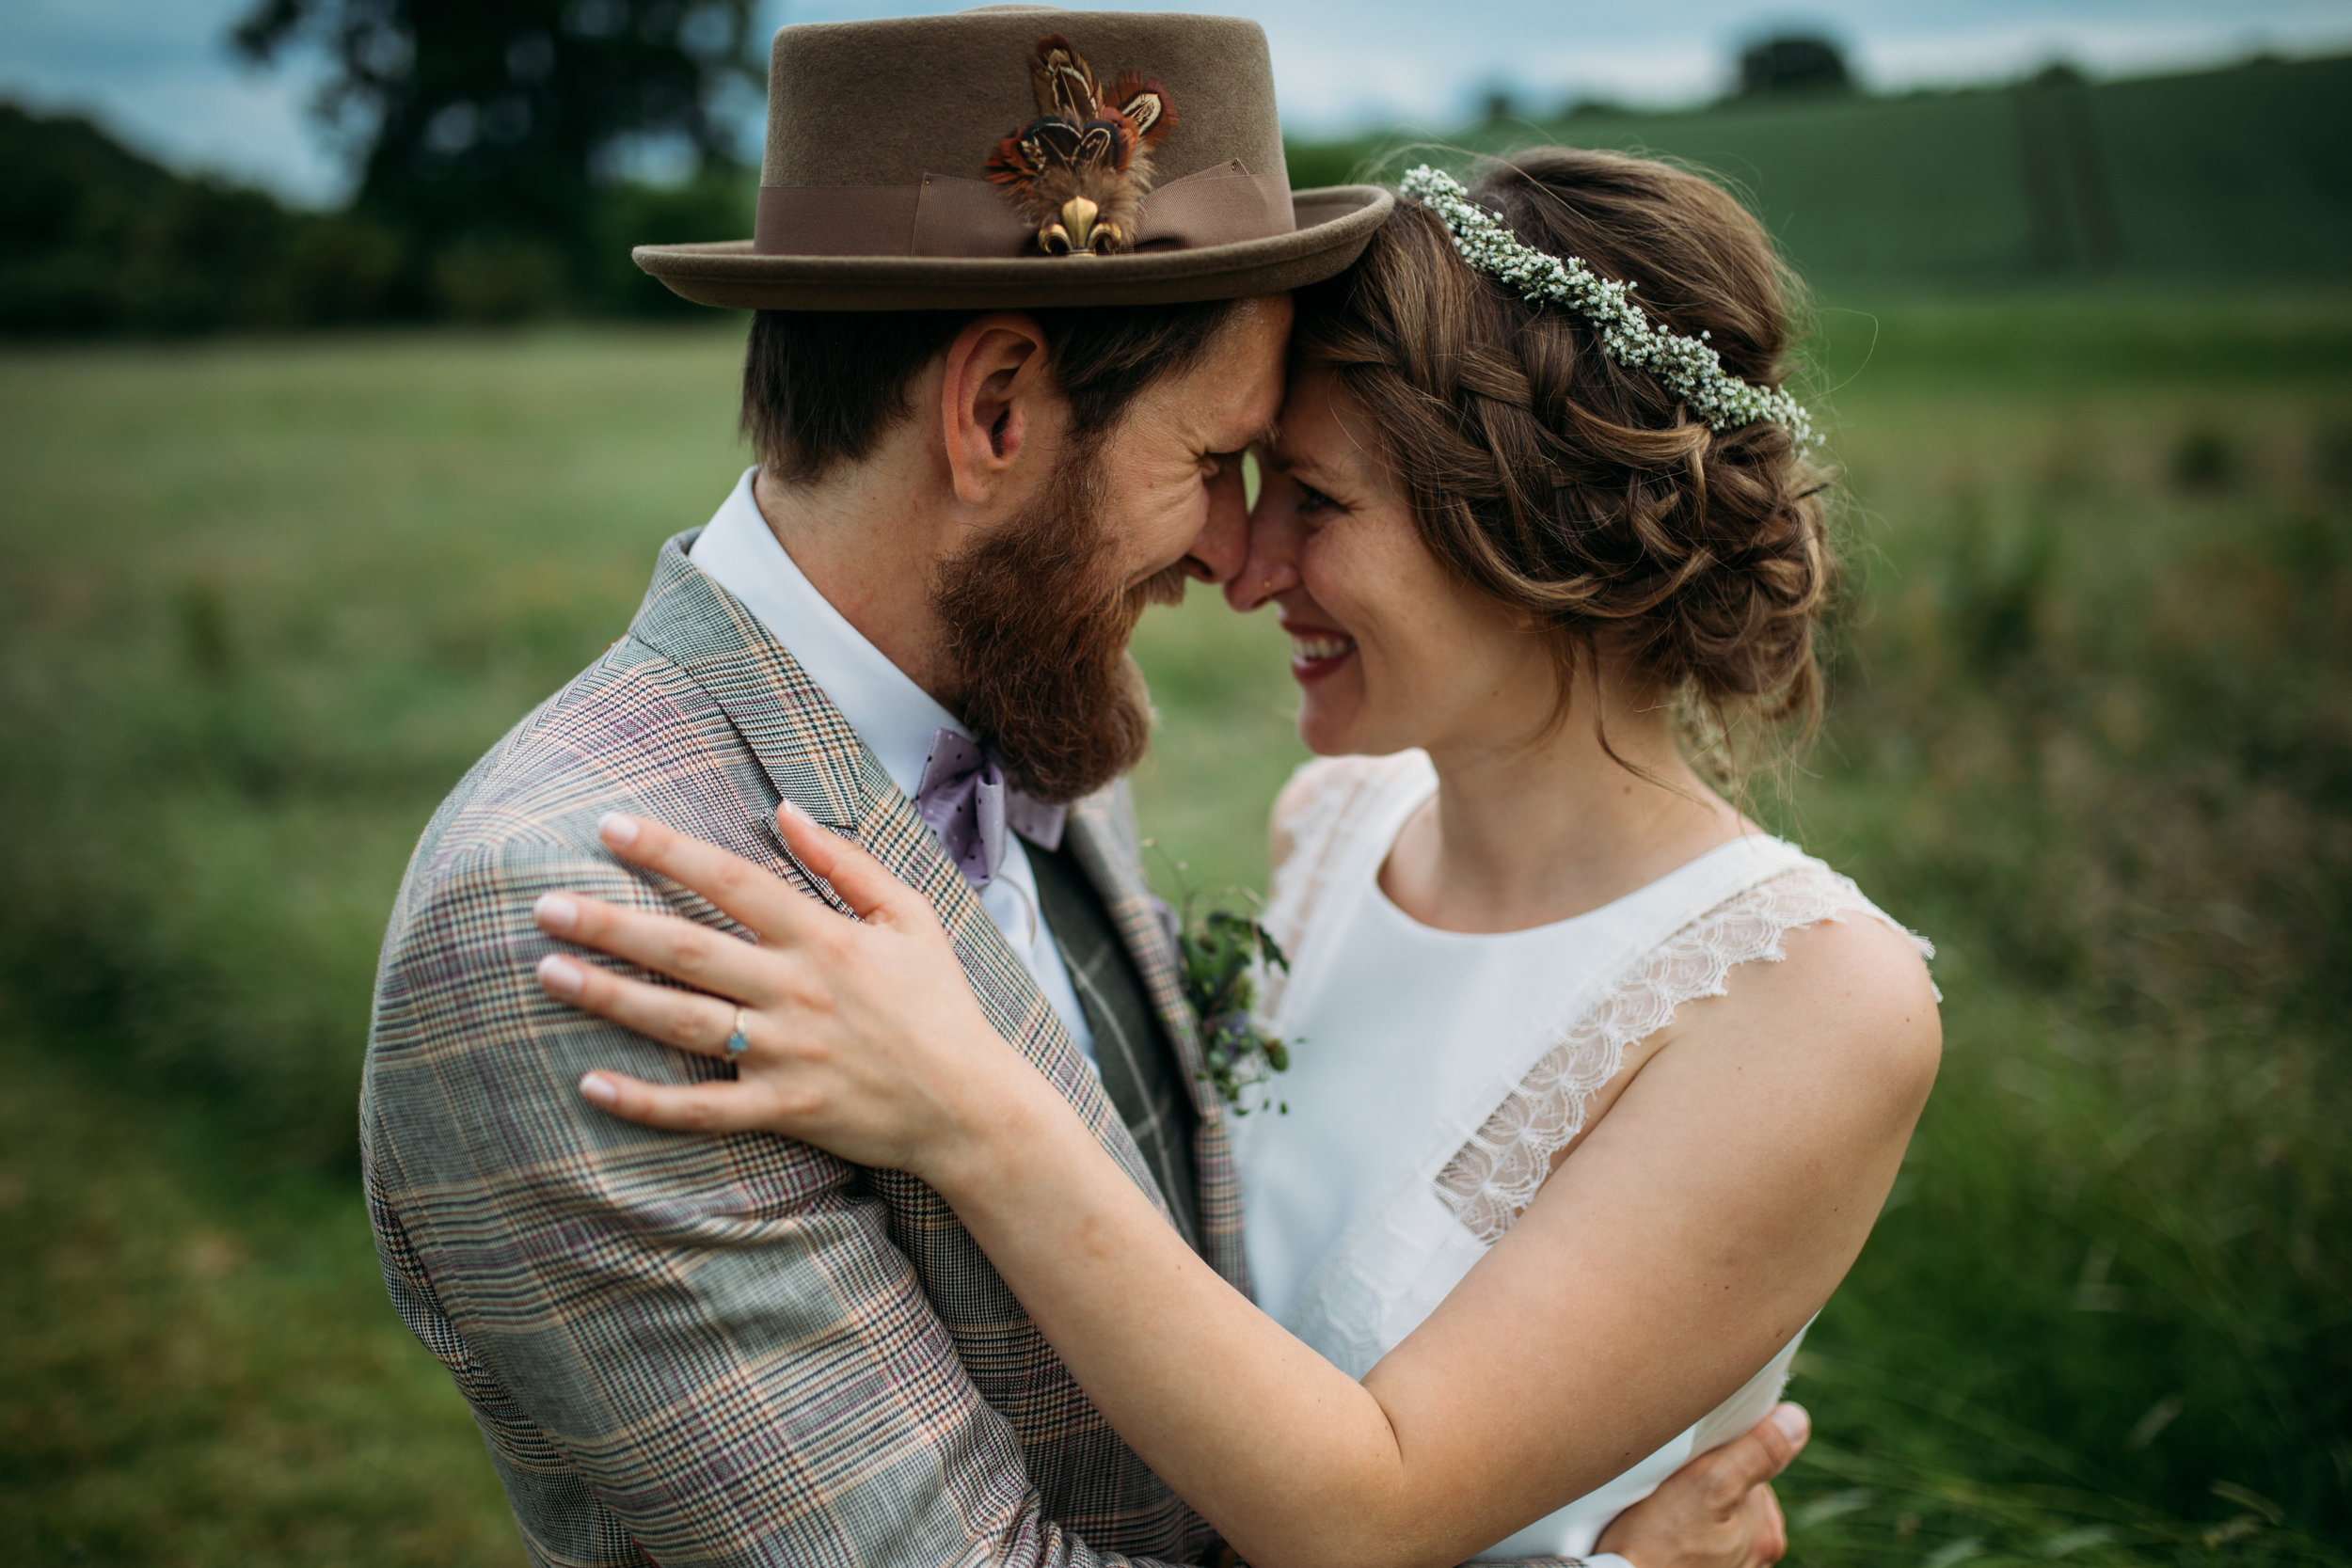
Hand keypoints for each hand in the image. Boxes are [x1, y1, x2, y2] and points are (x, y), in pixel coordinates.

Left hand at [530, 801, 1027, 1176]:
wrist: (971, 1106)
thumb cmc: (939, 1004)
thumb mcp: (910, 916)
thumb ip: (845, 862)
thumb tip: (784, 809)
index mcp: (825, 937)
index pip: (734, 881)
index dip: (670, 852)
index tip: (609, 827)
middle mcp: (798, 991)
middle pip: (689, 949)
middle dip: (612, 924)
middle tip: (543, 905)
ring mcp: (788, 1055)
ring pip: (684, 1023)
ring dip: (612, 998)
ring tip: (547, 973)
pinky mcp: (785, 1112)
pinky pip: (704, 1110)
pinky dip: (647, 1103)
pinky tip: (591, 1084)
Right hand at [1592, 1404, 1809, 1567]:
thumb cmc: (1657, 1543)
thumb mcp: (1709, 1485)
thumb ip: (1757, 1453)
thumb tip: (1797, 1420)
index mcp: (1767, 1532)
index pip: (1753, 1467)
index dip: (1720, 1452)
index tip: (1691, 1458)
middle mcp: (1756, 1556)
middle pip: (1735, 1492)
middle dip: (1708, 1479)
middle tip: (1672, 1482)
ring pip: (1714, 1514)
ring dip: (1693, 1503)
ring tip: (1661, 1506)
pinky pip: (1698, 1537)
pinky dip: (1681, 1528)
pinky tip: (1659, 1529)